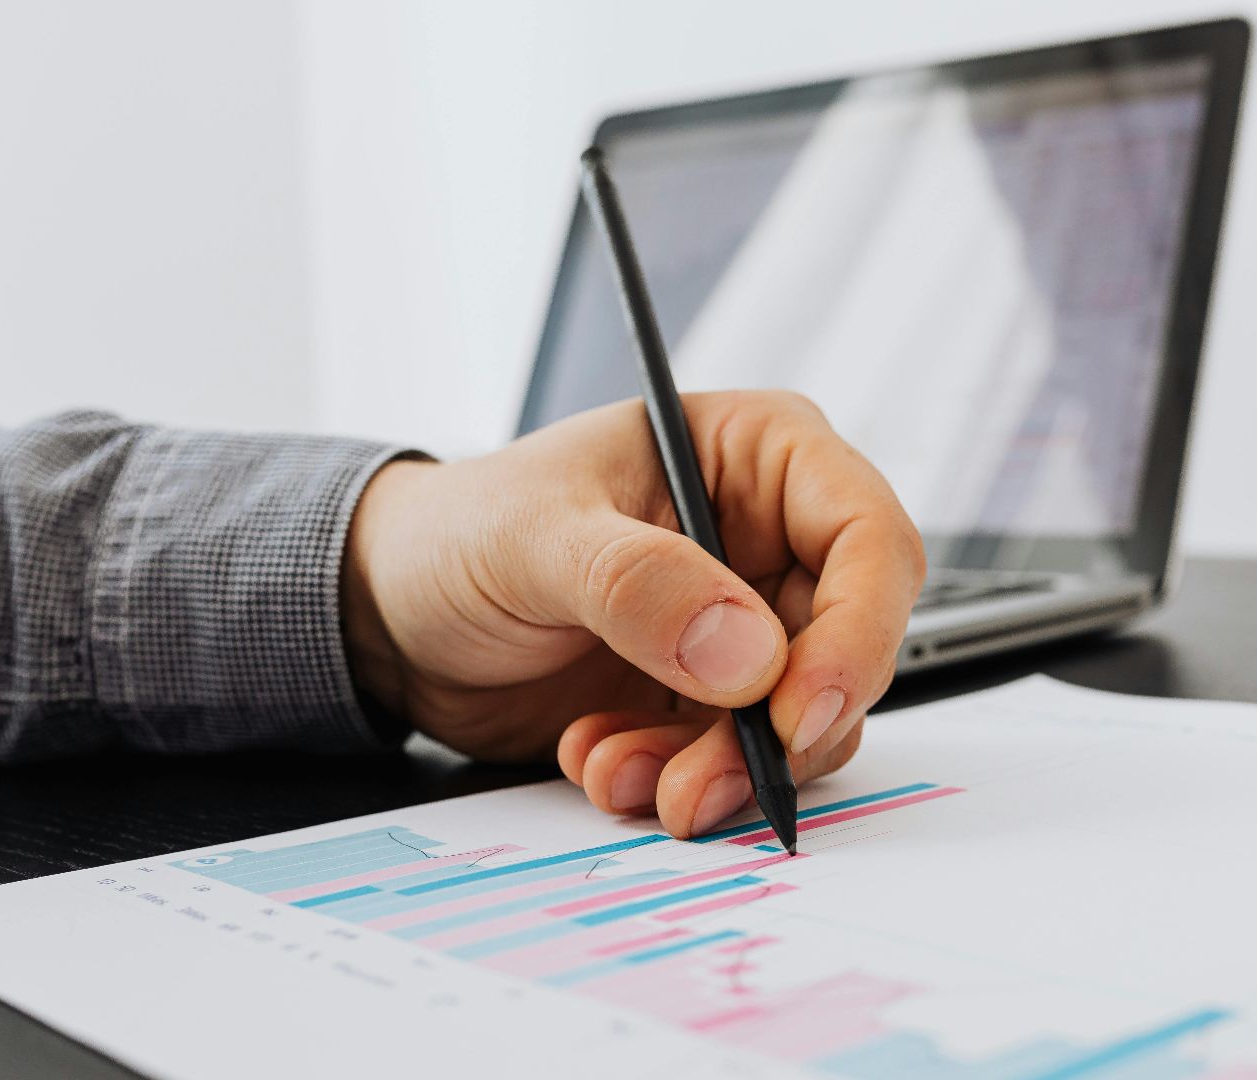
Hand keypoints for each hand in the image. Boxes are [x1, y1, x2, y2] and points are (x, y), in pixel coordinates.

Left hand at [340, 391, 924, 837]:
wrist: (389, 616)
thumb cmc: (459, 532)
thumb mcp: (537, 537)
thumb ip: (640, 586)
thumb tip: (750, 653)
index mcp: (756, 458)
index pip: (868, 538)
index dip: (859, 629)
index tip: (802, 709)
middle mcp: (768, 543)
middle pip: (847, 648)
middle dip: (780, 730)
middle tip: (700, 783)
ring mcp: (743, 628)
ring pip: (801, 721)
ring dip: (720, 769)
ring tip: (620, 773)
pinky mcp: (709, 701)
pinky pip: (739, 760)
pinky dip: (675, 781)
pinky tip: (597, 758)